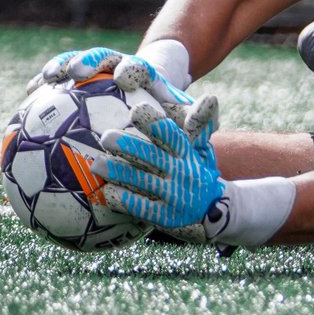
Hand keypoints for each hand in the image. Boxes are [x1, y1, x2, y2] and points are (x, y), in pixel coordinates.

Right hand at [26, 41, 192, 121]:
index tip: (124, 78)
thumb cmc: (164, 104)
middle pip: (103, 57)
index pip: (138, 67)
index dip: (131, 70)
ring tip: (44, 79)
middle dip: (90, 61)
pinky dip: (44, 81)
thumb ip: (196, 117)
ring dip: (60, 65)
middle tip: (77, 71)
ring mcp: (95, 67)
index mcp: (142, 72)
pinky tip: (27, 95)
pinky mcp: (77, 75)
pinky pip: (58, 75)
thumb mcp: (182, 111)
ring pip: (76, 60)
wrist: (147, 83)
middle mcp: (116, 64)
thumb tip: (209, 111)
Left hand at [92, 95, 225, 230]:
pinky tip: (107, 192)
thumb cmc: (196, 172)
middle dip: (129, 146)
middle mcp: (181, 172)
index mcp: (187, 153)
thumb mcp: (201, 150)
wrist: (216, 211)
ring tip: (97, 165)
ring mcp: (175, 195)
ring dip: (119, 173)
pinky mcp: (168, 216)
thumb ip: (196, 127)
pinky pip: (143, 207)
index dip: (154, 124)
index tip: (136, 110)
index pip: (172, 136)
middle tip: (106, 137)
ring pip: (143, 181)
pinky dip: (125, 199)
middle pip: (153, 157)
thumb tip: (209, 97)